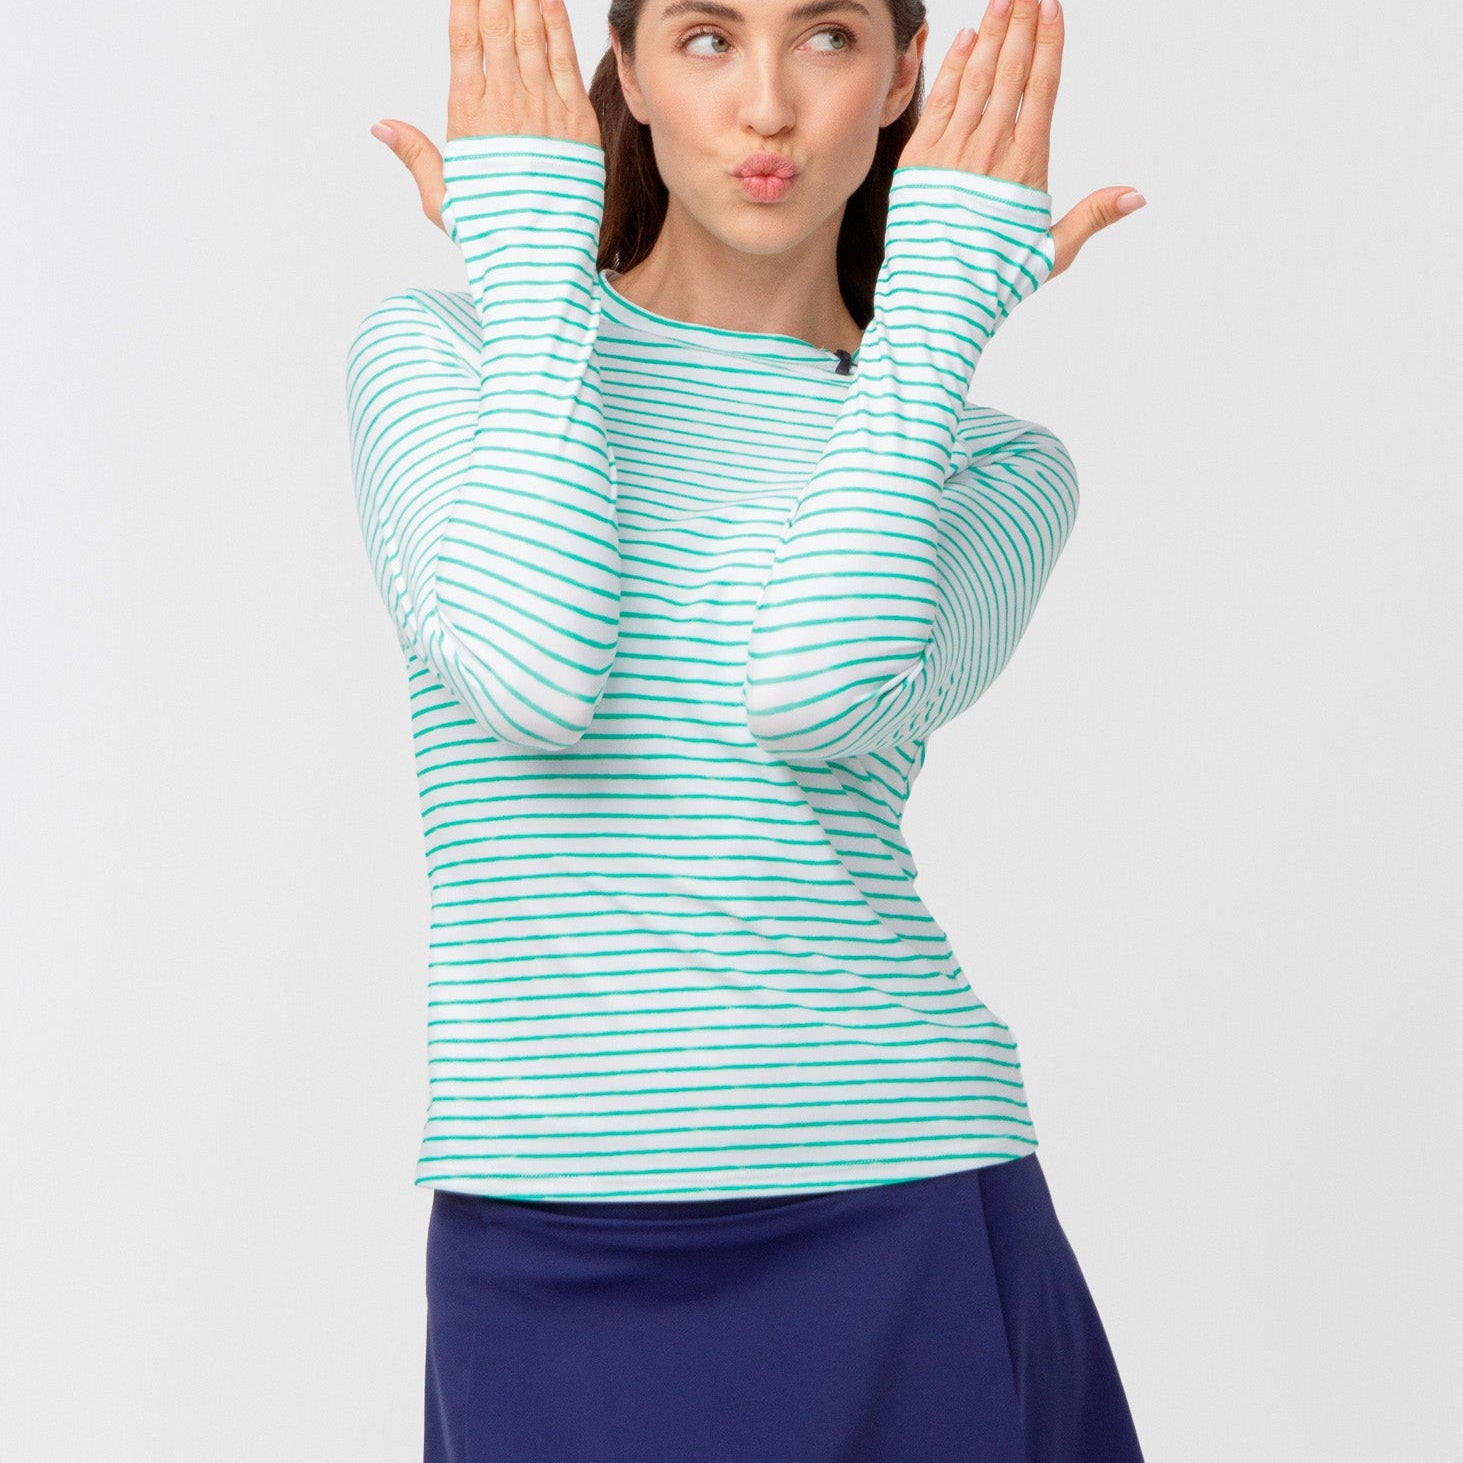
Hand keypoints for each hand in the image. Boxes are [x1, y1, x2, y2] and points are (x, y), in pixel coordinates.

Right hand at [369, 0, 600, 235]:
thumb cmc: (491, 234)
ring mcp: (546, 110)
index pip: (465, 40)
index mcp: (470, 118)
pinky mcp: (578, 122)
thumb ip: (415, 155)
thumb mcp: (442, 200)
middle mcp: (507, 106)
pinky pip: (567, 59)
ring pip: (533, 35)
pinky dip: (558, 23)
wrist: (540, 259)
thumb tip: (381, 126)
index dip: (466, 2)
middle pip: (499, 27)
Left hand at [900, 0, 1144, 279]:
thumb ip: (1092, 216)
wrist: (938, 301)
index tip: (1052, 9)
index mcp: (1026, 165)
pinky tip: (963, 39)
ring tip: (1002, 1)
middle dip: (1020, 25)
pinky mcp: (920, 160)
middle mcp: (990, 150)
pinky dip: (952, 68)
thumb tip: (1137, 195)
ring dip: (989, 35)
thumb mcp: (1052, 252)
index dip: (1047, 45)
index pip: (1040, 89)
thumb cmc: (996, 281)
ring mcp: (952, 152)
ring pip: (975, 79)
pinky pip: (940, 102)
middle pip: (1009, 72)